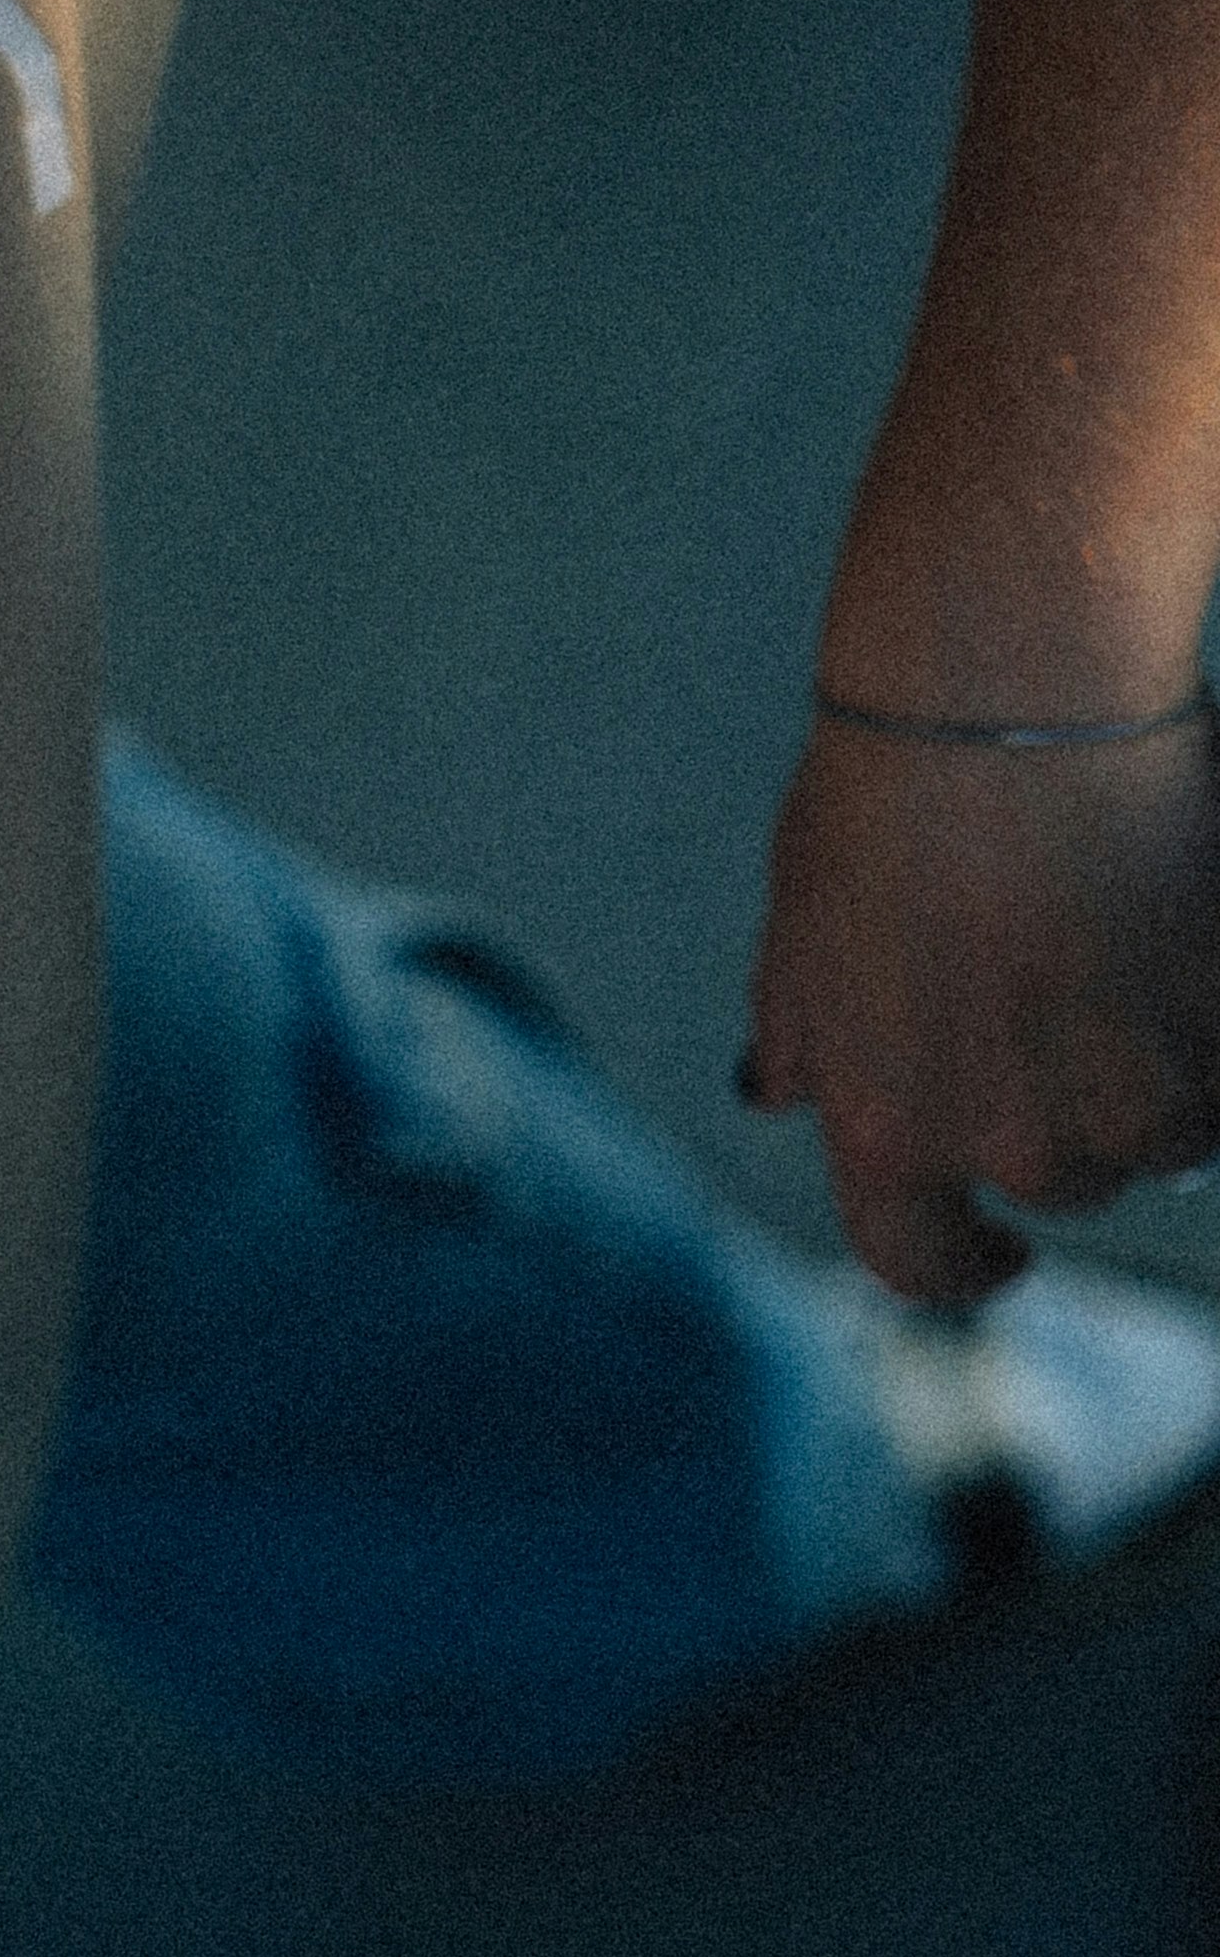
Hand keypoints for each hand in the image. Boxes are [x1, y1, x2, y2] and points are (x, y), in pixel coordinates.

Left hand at [740, 710, 1219, 1302]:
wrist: (1007, 690)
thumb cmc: (885, 791)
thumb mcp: (801, 931)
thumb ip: (805, 1036)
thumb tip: (781, 1095)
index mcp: (886, 1129)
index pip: (920, 1262)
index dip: (962, 1266)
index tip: (998, 1256)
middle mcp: (1012, 1141)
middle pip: (1064, 1182)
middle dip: (1066, 1112)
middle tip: (1064, 1001)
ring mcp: (1133, 1095)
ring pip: (1168, 1135)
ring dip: (1159, 1072)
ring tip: (1128, 951)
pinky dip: (1212, 1028)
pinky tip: (1184, 939)